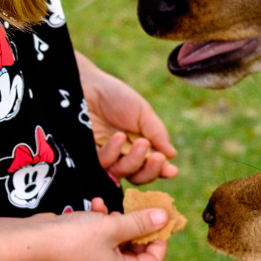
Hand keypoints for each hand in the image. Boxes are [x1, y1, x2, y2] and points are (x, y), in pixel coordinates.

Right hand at [35, 197, 168, 260]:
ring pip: (118, 241)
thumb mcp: (113, 227)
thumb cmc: (75, 237)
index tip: (160, 218)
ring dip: (118, 221)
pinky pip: (100, 237)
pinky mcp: (82, 251)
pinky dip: (101, 221)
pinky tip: (96, 205)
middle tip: (141, 208)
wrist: (34, 241)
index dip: (160, 240)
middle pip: (136, 251)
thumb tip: (165, 218)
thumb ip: (140, 222)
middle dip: (138, 228)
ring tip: (112, 209)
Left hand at [76, 52, 177, 184]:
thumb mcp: (142, 112)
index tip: (172, 170)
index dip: (161, 171)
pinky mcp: (88, 154)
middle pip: (137, 176)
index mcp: (138, 146)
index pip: (151, 165)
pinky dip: (113, 153)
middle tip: (158, 158)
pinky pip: (102, 163)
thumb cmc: (116, 96)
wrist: (88, 84)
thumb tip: (172, 154)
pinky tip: (119, 137)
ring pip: (121, 173)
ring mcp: (105, 156)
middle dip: (149, 171)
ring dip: (134, 161)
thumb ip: (156, 133)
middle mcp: (122, 155)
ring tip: (141, 142)